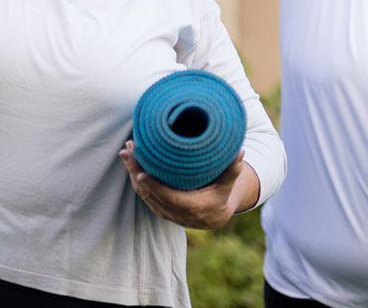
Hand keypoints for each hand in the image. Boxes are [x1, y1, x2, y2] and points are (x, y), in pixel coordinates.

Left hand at [119, 141, 240, 229]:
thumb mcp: (228, 185)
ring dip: (132, 172)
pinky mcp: (159, 208)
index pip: (169, 198)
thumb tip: (240, 152)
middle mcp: (176, 213)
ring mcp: (165, 212)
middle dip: (136, 172)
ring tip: (127, 151)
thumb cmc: (221, 195)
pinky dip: (135, 179)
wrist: (215, 215)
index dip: (155, 187)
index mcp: (193, 208)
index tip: (141, 173)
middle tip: (128, 151)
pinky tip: (131, 162)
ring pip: (144, 194)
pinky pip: (144, 195)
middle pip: (151, 194)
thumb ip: (233, 170)